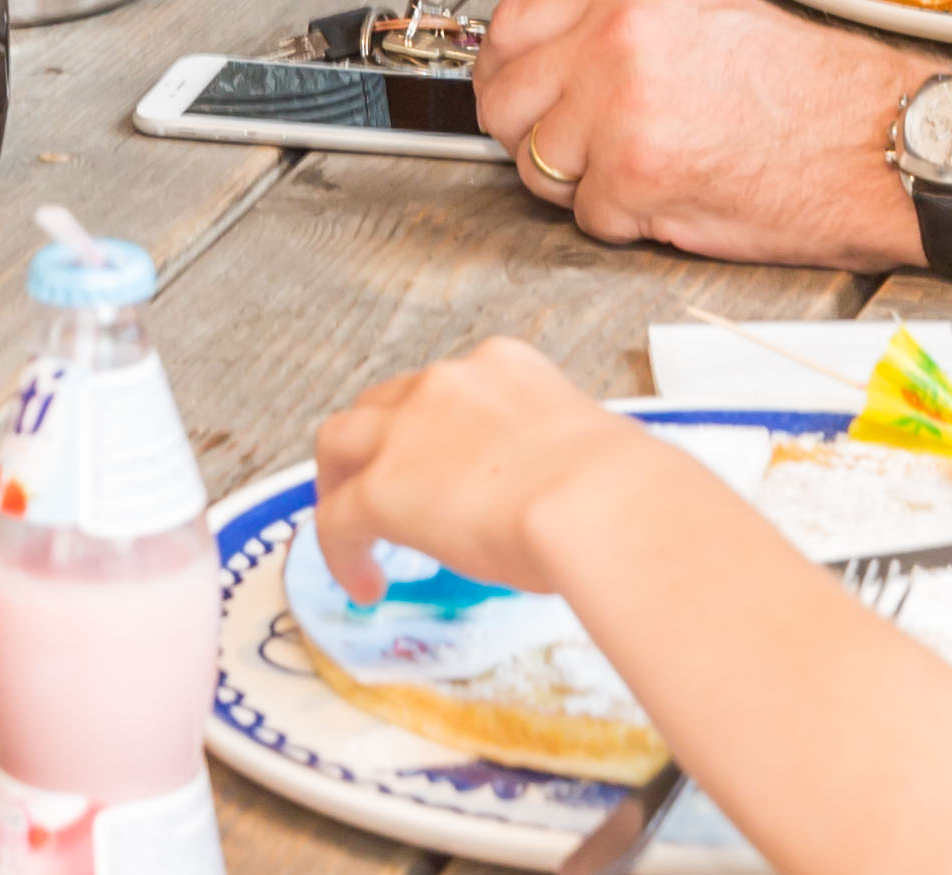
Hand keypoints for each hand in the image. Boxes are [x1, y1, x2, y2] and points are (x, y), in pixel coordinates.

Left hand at [311, 339, 674, 605]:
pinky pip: (337, 518)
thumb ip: (550, 460)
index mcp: (503, 367)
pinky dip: (342, 552)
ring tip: (349, 529)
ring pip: (339, 441)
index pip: (448, 389)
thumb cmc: (614, 489)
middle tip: (383, 486)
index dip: (435, 430)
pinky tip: (364, 585)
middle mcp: (448, 384)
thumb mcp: (582, 452)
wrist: (596, 503)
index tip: (443, 466)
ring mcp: (407, 430)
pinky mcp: (381, 488)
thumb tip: (559, 495)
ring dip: (339, 481)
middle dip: (377, 444)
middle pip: (384, 404)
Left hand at [469, 0, 931, 264]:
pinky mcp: (636, 175)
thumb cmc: (813, 90)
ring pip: (537, 166)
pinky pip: (587, 216)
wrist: (881, 140)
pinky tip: (676, 199)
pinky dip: (624, 223)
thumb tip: (554, 58)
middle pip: (505, 101)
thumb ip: (622, 26)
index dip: (504, 73)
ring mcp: (620, 107)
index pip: (511, 25)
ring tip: (648, 173)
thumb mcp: (708, 13)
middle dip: (534, 137)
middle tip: (581, 152)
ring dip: (582, 185)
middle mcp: (617, 38)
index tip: (515, 95)